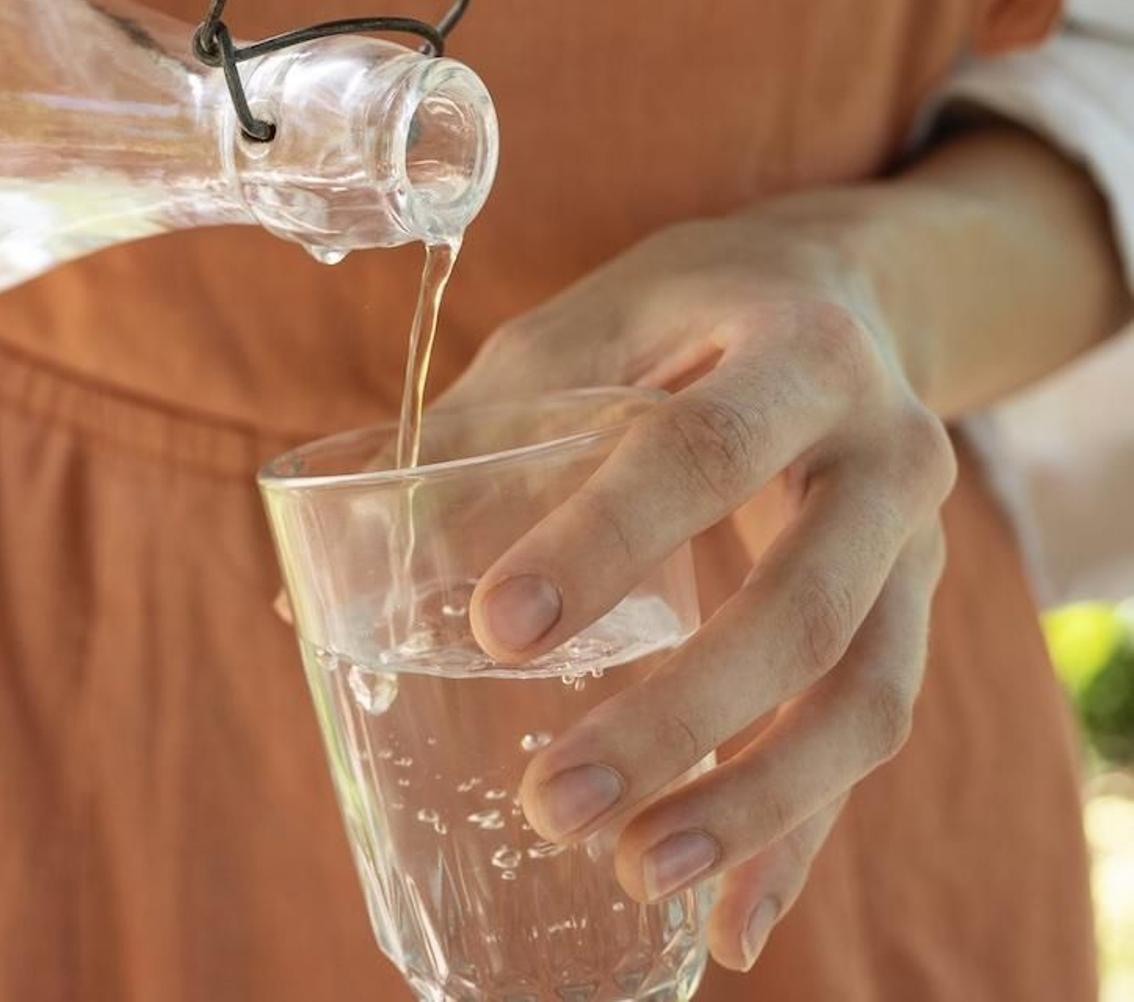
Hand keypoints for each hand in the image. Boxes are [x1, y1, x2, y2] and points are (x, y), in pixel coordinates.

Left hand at [440, 203, 957, 972]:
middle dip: (678, 718)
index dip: (602, 543)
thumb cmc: (670, 320)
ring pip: (861, 696)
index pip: (702, 455)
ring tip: (633, 871)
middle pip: (801, 604)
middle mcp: (884, 451)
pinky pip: (868, 736)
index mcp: (792, 354)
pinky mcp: (909, 614)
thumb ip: (468, 449)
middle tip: (548, 802)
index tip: (496, 631)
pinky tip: (728, 922)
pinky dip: (797, 834)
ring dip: (750, 804)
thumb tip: (308, 603)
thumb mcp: (576, 336)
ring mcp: (914, 546)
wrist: (831, 300)